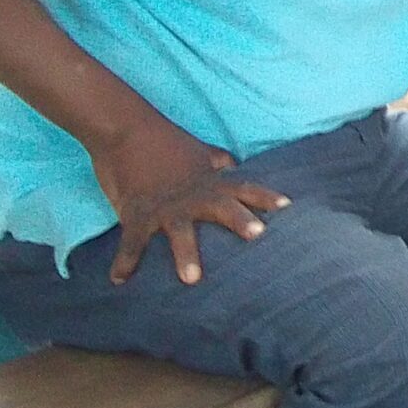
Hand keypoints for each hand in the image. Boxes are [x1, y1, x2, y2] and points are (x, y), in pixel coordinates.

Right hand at [87, 118, 285, 285]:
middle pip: (222, 207)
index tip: (288, 206)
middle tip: (258, 234)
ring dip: (185, 254)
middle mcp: (193, 194)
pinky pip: (131, 240)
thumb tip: (233, 165)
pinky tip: (120, 279)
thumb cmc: (162, 141)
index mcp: (209, 181)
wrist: (124, 128)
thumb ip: (217, 161)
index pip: (244, 187)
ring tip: (192, 280)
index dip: (265, 197)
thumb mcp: (197, 150)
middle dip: (239, 220)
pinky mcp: (136, 211)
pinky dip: (125, 260)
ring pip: (179, 231)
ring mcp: (166, 204)